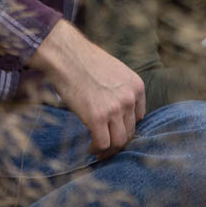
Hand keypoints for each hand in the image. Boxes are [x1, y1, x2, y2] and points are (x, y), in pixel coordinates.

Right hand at [30, 19, 145, 157]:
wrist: (66, 56)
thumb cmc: (85, 62)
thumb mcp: (115, 72)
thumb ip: (121, 91)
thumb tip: (117, 113)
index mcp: (137, 86)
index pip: (139, 117)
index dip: (125, 127)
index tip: (114, 131)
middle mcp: (130, 98)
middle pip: (130, 131)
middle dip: (118, 141)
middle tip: (106, 147)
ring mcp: (115, 109)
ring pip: (118, 141)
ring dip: (109, 149)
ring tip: (98, 150)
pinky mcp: (97, 118)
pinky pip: (103, 144)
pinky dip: (97, 149)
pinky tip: (90, 148)